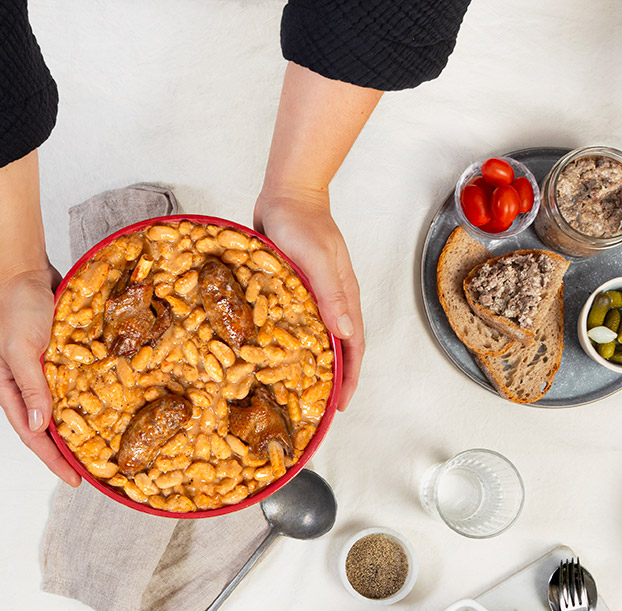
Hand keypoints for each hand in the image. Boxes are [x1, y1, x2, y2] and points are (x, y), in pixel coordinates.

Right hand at [0, 152, 78, 484]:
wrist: (23, 266)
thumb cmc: (15, 305)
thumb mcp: (21, 348)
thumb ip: (31, 386)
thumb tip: (39, 427)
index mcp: (8, 389)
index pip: (32, 435)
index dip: (53, 460)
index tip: (77, 480)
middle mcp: (25, 385)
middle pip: (48, 427)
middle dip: (69, 451)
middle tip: (98, 471)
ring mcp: (42, 371)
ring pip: (63, 407)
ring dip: (81, 426)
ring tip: (106, 446)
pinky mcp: (59, 356)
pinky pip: (76, 383)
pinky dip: (90, 397)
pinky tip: (110, 406)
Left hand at [257, 62, 380, 413]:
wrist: (286, 193)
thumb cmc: (301, 222)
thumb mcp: (316, 259)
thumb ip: (330, 294)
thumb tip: (346, 333)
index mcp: (343, 298)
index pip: (353, 347)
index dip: (349, 378)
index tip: (340, 405)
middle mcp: (330, 301)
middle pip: (336, 348)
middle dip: (330, 379)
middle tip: (314, 406)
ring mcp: (310, 296)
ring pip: (314, 337)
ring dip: (308, 362)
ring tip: (291, 388)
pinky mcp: (290, 289)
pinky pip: (292, 322)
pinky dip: (286, 341)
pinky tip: (268, 354)